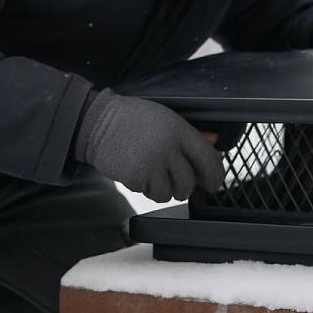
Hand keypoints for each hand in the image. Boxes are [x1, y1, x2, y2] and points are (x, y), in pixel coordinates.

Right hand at [74, 89, 224, 202]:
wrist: (98, 121)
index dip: (215, 176)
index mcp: (179, 130)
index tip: (211, 184)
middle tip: (174, 182)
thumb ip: (191, 134)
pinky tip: (137, 171)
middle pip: (189, 183)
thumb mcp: (166, 119)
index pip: (209, 159)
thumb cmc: (133, 119)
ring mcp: (152, 163)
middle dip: (183, 188)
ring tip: (151, 173)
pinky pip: (148, 193)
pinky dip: (144, 187)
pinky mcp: (136, 176)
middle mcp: (168, 147)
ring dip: (162, 189)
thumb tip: (215, 142)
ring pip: (169, 194)